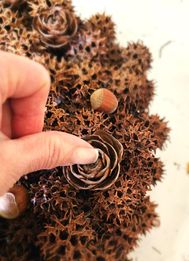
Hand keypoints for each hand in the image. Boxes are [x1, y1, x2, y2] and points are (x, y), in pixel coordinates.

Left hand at [0, 51, 97, 195]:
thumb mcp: (6, 164)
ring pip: (0, 87)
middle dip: (16, 121)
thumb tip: (89, 151)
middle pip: (16, 82)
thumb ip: (50, 150)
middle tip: (3, 150)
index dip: (35, 115)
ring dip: (0, 122)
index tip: (20, 141)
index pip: (35, 78)